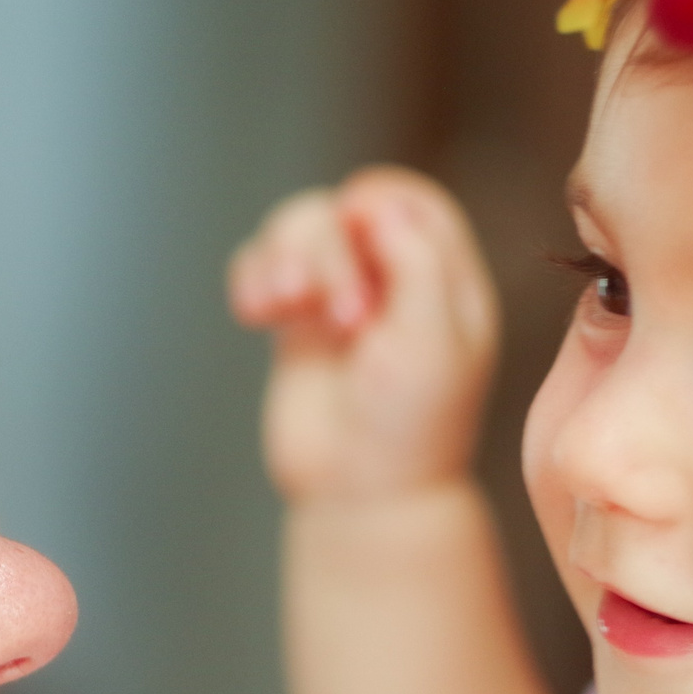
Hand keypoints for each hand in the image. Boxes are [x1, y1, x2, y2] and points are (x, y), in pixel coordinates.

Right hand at [229, 168, 500, 505]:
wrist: (362, 493)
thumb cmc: (411, 425)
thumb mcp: (433, 342)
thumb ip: (417, 264)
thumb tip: (378, 204)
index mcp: (442, 277)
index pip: (406, 200)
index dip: (375, 206)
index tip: (364, 245)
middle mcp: (390, 277)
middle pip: (341, 212)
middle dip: (328, 255)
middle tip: (343, 322)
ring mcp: (337, 296)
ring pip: (296, 229)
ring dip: (280, 256)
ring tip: (276, 306)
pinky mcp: (292, 322)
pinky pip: (259, 264)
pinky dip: (250, 276)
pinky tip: (253, 313)